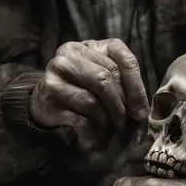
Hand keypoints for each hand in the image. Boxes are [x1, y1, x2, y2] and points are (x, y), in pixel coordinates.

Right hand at [30, 39, 148, 150]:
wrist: (43, 98)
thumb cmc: (80, 85)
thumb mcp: (100, 73)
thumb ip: (121, 82)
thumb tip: (141, 112)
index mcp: (87, 46)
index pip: (121, 58)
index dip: (136, 86)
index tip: (142, 110)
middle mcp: (68, 57)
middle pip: (105, 79)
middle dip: (121, 104)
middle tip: (125, 121)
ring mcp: (55, 77)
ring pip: (92, 101)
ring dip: (106, 119)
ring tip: (110, 127)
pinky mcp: (49, 99)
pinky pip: (79, 120)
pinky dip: (93, 133)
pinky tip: (97, 139)